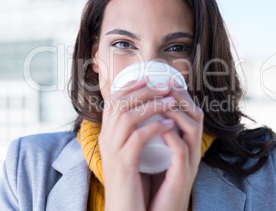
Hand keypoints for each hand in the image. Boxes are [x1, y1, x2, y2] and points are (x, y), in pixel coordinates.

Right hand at [99, 77, 176, 210]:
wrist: (124, 208)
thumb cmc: (132, 180)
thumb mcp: (129, 151)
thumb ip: (133, 132)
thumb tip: (148, 111)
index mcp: (107, 134)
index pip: (112, 101)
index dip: (130, 86)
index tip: (149, 77)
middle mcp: (105, 139)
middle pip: (119, 103)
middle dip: (143, 90)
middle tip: (164, 86)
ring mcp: (112, 151)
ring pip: (127, 117)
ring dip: (151, 105)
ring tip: (170, 102)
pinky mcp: (122, 164)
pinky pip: (138, 138)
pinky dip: (155, 127)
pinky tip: (170, 123)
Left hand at [149, 78, 203, 210]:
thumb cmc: (154, 183)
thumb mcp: (156, 154)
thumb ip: (154, 134)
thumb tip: (140, 110)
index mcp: (185, 143)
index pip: (188, 111)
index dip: (178, 93)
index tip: (163, 79)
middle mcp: (191, 150)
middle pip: (196, 114)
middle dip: (181, 96)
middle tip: (165, 83)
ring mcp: (189, 162)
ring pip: (192, 128)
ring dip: (176, 111)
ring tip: (161, 100)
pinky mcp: (182, 175)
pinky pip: (181, 150)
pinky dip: (172, 135)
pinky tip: (159, 126)